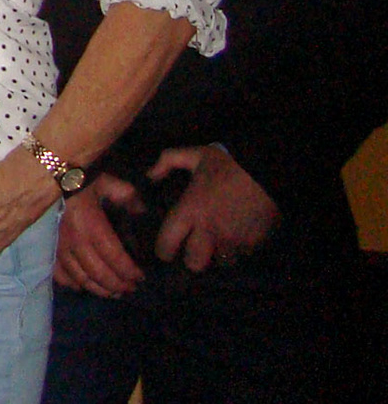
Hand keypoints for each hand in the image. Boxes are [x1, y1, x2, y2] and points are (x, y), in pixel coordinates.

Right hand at [53, 173, 147, 296]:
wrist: (45, 174)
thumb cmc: (78, 179)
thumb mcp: (106, 182)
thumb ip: (127, 196)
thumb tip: (142, 212)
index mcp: (92, 226)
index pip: (115, 258)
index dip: (130, 272)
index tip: (141, 277)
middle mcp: (75, 242)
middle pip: (99, 274)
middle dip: (118, 285)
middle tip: (130, 288)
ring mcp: (58, 248)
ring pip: (81, 279)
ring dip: (99, 289)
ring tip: (113, 292)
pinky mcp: (47, 249)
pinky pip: (60, 275)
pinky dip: (73, 284)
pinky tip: (83, 286)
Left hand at [150, 145, 277, 270]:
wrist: (269, 170)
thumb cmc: (229, 164)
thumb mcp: (195, 155)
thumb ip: (168, 161)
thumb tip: (149, 175)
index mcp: (190, 210)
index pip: (168, 243)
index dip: (164, 250)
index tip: (166, 249)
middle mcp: (209, 230)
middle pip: (195, 263)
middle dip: (194, 258)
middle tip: (196, 248)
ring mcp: (233, 240)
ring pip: (221, 263)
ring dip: (219, 256)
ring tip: (219, 243)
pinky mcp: (255, 244)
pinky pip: (243, 256)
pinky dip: (240, 251)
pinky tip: (239, 239)